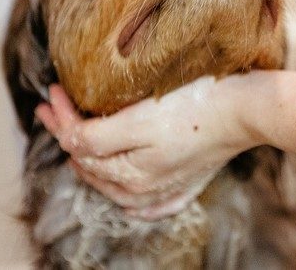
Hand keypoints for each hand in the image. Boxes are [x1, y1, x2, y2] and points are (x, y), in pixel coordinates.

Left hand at [34, 76, 251, 220]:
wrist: (246, 109)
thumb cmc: (195, 107)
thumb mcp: (139, 120)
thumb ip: (98, 138)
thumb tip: (68, 144)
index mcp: (130, 174)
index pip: (80, 146)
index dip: (61, 119)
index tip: (50, 93)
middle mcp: (145, 188)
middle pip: (93, 165)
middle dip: (69, 135)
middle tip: (51, 109)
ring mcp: (168, 186)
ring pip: (115, 183)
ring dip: (91, 159)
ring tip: (77, 141)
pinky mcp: (188, 181)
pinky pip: (151, 203)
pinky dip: (132, 200)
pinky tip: (129, 203)